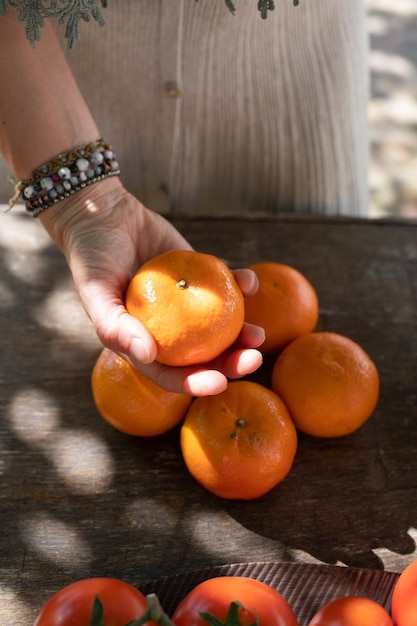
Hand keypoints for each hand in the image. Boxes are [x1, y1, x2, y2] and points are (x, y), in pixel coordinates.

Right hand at [39, 177, 263, 394]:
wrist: (105, 215)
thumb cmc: (92, 257)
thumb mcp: (95, 292)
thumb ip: (116, 326)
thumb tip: (148, 356)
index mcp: (143, 343)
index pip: (171, 373)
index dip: (195, 383)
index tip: (220, 384)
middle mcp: (169, 329)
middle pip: (204, 356)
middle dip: (231, 363)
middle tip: (254, 359)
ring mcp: (187, 304)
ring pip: (221, 327)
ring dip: (243, 333)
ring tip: (260, 335)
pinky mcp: (200, 277)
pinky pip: (226, 288)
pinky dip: (241, 286)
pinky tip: (249, 282)